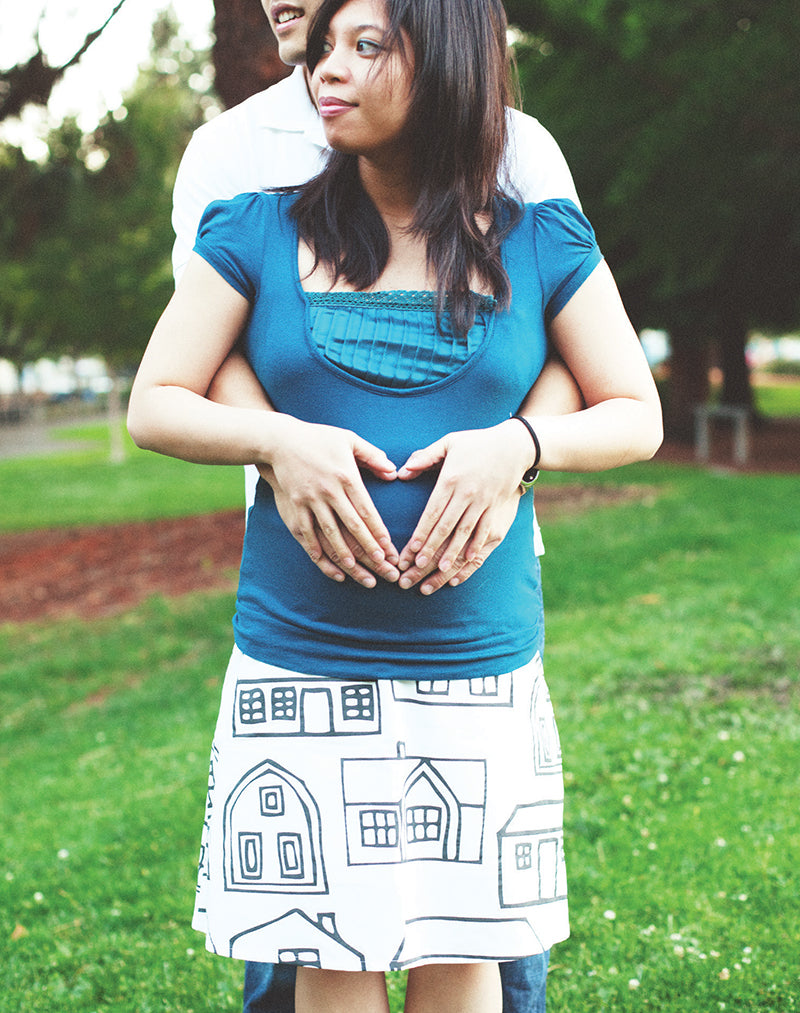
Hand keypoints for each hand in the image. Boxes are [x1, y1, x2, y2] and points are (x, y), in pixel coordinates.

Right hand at [259, 417, 400, 587]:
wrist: (280, 440)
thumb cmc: (318, 439)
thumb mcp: (349, 440)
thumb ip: (372, 455)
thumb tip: (393, 472)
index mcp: (346, 477)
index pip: (366, 511)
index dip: (378, 532)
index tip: (390, 549)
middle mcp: (329, 492)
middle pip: (353, 527)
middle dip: (370, 551)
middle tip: (384, 569)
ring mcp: (310, 501)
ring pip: (331, 535)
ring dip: (347, 557)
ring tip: (360, 574)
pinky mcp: (294, 507)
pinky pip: (308, 535)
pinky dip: (319, 553)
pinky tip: (331, 567)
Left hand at [395, 420, 531, 590]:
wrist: (514, 445)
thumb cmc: (477, 443)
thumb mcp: (449, 443)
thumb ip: (425, 457)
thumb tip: (402, 471)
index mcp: (451, 479)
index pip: (432, 512)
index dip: (421, 533)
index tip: (410, 550)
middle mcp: (467, 494)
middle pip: (445, 527)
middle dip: (431, 550)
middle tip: (417, 568)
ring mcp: (483, 503)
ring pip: (464, 533)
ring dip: (452, 554)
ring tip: (440, 571)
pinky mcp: (496, 508)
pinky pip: (484, 531)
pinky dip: (475, 547)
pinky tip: (466, 561)